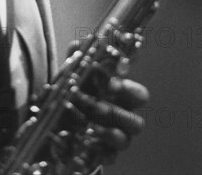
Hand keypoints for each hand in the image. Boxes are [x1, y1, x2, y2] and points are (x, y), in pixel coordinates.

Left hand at [63, 42, 149, 164]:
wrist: (62, 120)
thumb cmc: (79, 93)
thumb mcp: (76, 75)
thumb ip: (78, 59)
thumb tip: (77, 44)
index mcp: (123, 99)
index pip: (139, 96)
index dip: (128, 90)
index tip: (111, 83)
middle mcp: (124, 120)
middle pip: (136, 122)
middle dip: (116, 113)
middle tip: (96, 106)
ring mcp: (116, 140)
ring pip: (124, 141)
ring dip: (107, 132)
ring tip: (89, 126)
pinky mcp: (104, 155)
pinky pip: (108, 157)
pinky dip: (97, 150)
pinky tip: (85, 141)